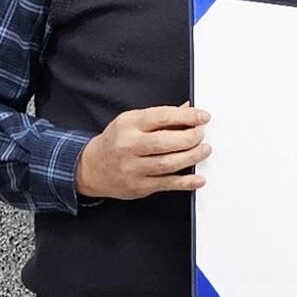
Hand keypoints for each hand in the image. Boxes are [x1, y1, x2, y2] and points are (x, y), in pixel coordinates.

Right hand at [75, 103, 210, 198]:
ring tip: (204, 150)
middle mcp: (129, 146)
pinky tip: (198, 179)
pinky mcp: (138, 186)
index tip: (203, 117)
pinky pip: (166, 184)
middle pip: (166, 142)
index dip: (187, 116)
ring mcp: (132, 168)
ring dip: (192, 157)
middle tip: (202, 135)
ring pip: (168, 164)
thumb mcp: (133, 121)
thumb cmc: (117, 140)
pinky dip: (185, 182)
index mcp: (129, 124)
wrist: (91, 168)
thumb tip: (190, 109)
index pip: (163, 117)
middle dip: (191, 138)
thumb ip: (162, 116)